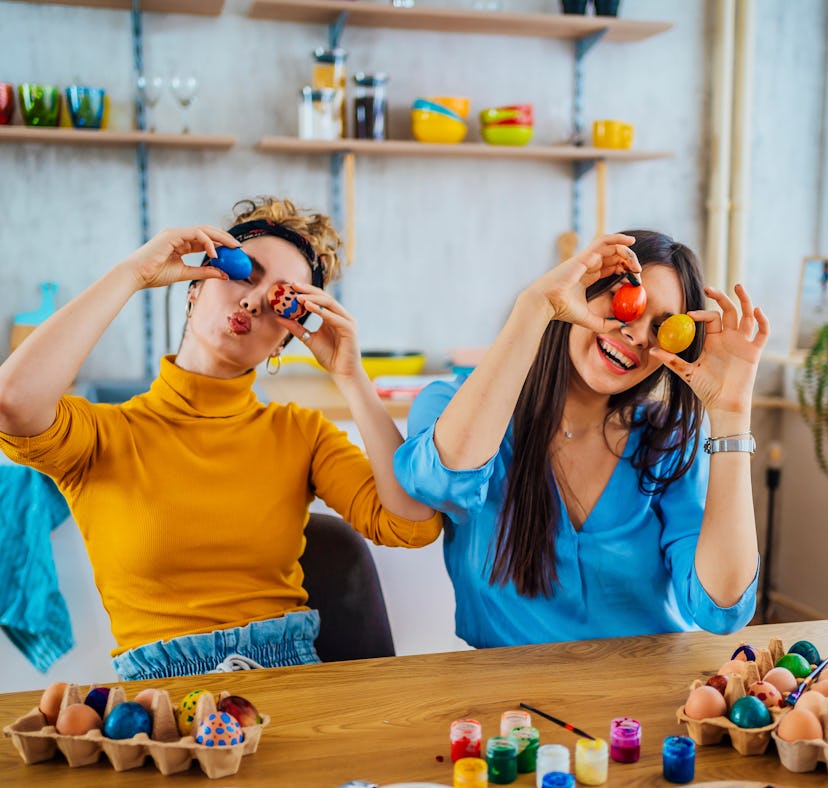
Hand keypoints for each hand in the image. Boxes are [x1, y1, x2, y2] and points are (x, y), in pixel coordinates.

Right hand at [123, 225, 239, 288]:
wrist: (136, 276)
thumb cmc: (155, 275)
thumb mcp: (185, 273)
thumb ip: (204, 272)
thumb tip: (224, 274)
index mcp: (180, 243)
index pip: (204, 240)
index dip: (220, 244)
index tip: (234, 252)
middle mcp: (178, 235)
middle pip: (207, 231)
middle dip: (224, 237)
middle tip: (239, 247)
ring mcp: (175, 233)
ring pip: (204, 230)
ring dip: (220, 237)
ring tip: (233, 248)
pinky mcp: (172, 234)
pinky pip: (196, 234)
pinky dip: (208, 242)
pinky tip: (216, 253)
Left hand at [277, 282, 365, 379]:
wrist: (342, 373)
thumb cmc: (329, 357)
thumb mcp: (308, 339)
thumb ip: (296, 328)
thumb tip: (279, 318)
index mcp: (333, 316)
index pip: (319, 299)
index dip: (306, 291)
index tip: (291, 286)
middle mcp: (341, 316)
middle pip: (325, 297)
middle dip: (309, 290)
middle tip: (294, 285)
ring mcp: (347, 321)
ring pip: (330, 304)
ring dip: (314, 299)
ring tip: (299, 296)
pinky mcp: (350, 329)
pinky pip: (335, 318)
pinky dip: (322, 312)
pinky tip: (309, 307)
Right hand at [522, 233, 640, 331]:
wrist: (546, 303)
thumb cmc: (561, 310)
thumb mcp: (588, 319)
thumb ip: (604, 323)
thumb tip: (621, 325)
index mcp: (585, 276)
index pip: (609, 267)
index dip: (624, 271)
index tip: (634, 282)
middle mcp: (586, 265)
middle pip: (613, 257)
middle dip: (628, 263)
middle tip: (638, 274)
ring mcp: (585, 258)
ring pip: (611, 248)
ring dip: (627, 253)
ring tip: (636, 265)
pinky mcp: (585, 255)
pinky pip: (604, 241)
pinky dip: (618, 238)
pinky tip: (630, 241)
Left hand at [650, 284, 769, 413]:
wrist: (723, 404)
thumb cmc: (706, 389)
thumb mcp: (687, 372)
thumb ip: (672, 360)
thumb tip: (653, 349)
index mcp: (714, 340)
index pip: (710, 317)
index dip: (701, 313)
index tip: (688, 314)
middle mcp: (729, 338)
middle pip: (728, 310)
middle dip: (720, 297)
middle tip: (708, 288)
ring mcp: (743, 343)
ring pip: (746, 316)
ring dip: (744, 300)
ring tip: (737, 286)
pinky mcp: (754, 352)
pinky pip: (762, 333)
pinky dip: (762, 321)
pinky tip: (756, 310)